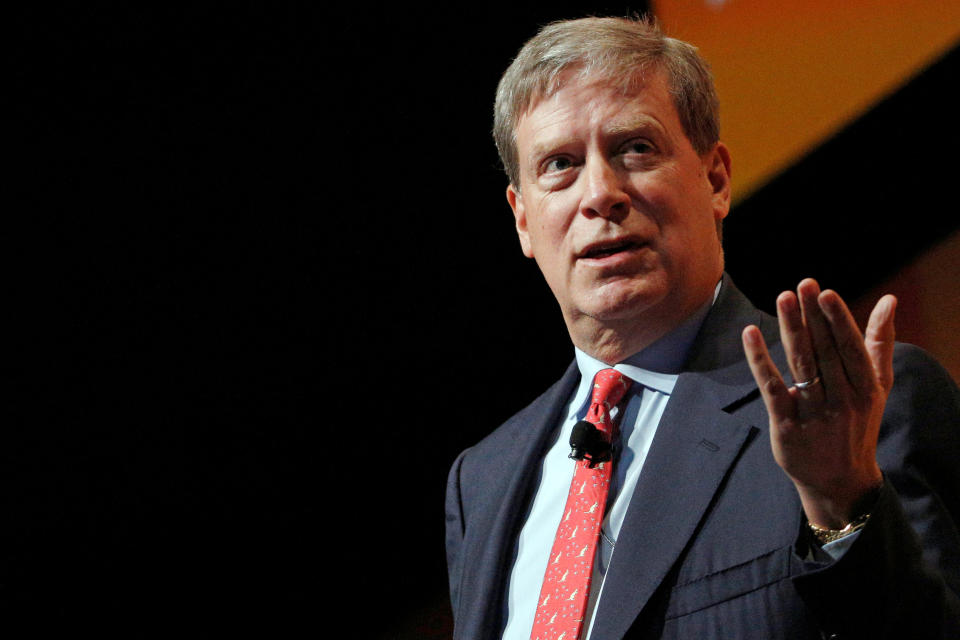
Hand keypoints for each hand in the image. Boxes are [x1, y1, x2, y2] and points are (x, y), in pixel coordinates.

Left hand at [741, 279, 895, 527]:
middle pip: (824, 351)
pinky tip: (750, 334)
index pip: (849, 347)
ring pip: (801, 365)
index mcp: (865, 388)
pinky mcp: (787, 426)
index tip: (824, 292)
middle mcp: (843, 400)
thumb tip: (888, 299)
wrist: (839, 480)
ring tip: (783, 299)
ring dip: (791, 330)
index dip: (836, 319)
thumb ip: (879, 342)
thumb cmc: (857, 422)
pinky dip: (760, 360)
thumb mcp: (875, 386)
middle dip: (812, 317)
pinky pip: (772, 388)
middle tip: (801, 285)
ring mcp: (814, 414)